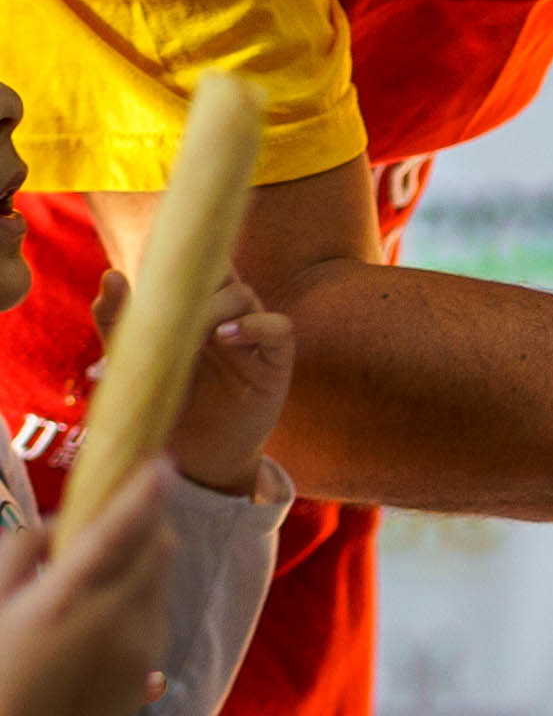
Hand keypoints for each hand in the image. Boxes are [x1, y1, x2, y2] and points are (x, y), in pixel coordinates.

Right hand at [0, 463, 174, 715]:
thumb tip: (64, 522)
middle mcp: (112, 618)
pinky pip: (156, 613)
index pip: (119, 529)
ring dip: (143, 562)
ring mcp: (137, 645)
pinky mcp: (147, 667)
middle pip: (158, 546)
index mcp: (64, 599)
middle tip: (115, 524)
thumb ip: (22, 552)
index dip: (144, 490)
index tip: (160, 462)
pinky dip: (140, 600)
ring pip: (162, 578)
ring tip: (98, 578)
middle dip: (145, 525)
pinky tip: (101, 617)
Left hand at [96, 271, 294, 495]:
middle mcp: (225, 316)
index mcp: (193, 309)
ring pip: (244, 296)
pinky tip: (225, 337)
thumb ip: (118, 321)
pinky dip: (255, 325)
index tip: (155, 263)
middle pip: (220, 273)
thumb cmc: (164, 406)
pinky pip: (278, 327)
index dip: (179, 258)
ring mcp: (252, 336)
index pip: (191, 267)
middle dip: (193, 281)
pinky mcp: (275, 360)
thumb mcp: (133, 362)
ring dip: (214, 308)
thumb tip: (111, 275)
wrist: (193, 457)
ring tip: (190, 335)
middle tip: (166, 308)